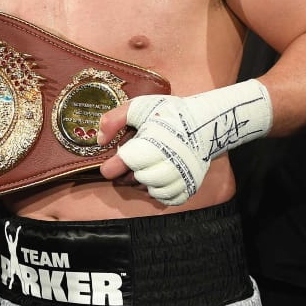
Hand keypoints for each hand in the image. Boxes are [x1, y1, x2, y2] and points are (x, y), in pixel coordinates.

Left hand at [99, 80, 271, 205]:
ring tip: (146, 168)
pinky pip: (167, 199)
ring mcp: (181, 177)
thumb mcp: (139, 106)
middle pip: (136, 179)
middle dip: (130, 171)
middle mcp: (168, 163)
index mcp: (153, 142)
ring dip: (143, 182)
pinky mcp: (189, 186)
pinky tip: (158, 178)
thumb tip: (100, 140)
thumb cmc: (169, 114)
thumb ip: (114, 119)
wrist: (205, 122)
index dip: (112, 166)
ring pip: (151, 190)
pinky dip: (159, 192)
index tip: (109, 164)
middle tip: (133, 161)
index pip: (125, 163)